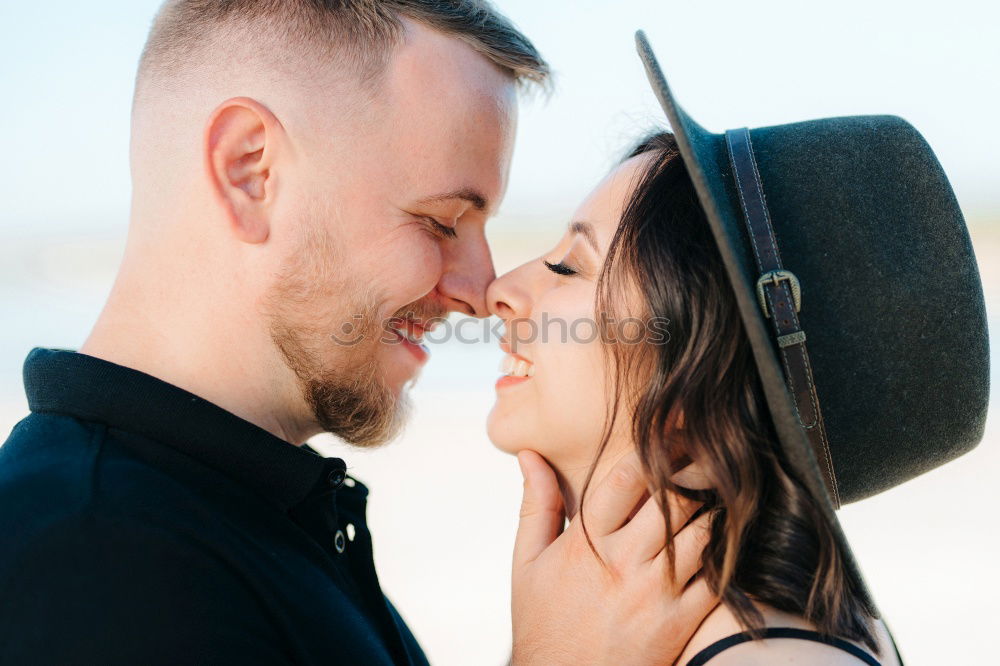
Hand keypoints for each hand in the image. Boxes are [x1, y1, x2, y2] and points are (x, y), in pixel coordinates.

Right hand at [511, 449, 716, 665]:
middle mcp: (624, 562)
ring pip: (703, 532)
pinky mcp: (680, 622)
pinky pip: (718, 577)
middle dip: (694, 471)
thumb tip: (529, 455)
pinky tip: (726, 538)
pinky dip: (726, 552)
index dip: (655, 447)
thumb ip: (537, 505)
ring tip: (720, 491)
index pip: (627, 477)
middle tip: (707, 453)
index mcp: (587, 541)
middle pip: (674, 498)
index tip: (672, 429)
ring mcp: (656, 593)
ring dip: (714, 508)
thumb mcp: (527, 563)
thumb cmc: (543, 623)